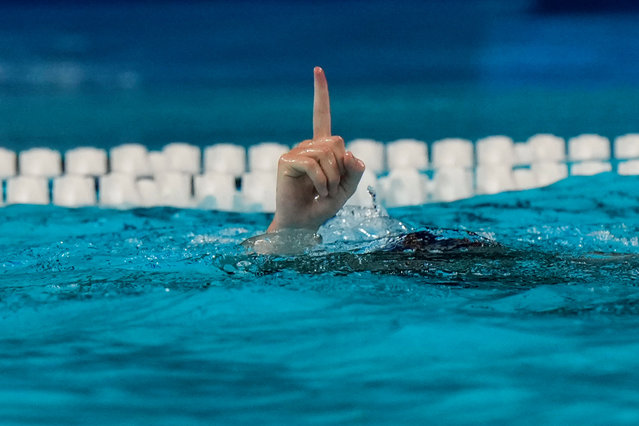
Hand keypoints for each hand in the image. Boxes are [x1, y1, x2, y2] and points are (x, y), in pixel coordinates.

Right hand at [267, 67, 364, 231]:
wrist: (304, 223)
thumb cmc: (324, 205)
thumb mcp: (348, 189)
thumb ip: (355, 172)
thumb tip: (351, 154)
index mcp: (322, 148)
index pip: (321, 116)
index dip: (321, 94)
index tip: (317, 69)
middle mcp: (307, 146)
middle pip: (337, 141)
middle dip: (341, 167)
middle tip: (332, 186)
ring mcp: (295, 152)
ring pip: (326, 153)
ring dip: (332, 178)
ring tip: (324, 191)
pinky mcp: (286, 161)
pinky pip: (313, 164)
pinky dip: (321, 181)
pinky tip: (317, 191)